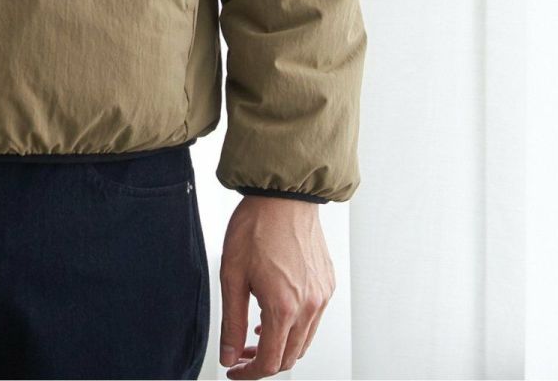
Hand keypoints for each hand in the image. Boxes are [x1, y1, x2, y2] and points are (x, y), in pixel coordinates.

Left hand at [218, 196, 334, 376]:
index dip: (249, 373)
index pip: (270, 362)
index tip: (235, 371)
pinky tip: (275, 312)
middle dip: (263, 362)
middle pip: (289, 357)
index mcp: (284, 307)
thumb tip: (229, 355)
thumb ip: (231, 322)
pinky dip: (295, 327)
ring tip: (255, 333)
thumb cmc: (257, 226)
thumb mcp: (232, 275)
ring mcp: (322, 296)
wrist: (284, 195)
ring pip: (303, 342)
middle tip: (240, 353)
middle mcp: (309, 307)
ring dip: (280, 346)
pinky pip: (313, 320)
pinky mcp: (327, 284)